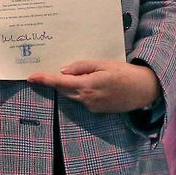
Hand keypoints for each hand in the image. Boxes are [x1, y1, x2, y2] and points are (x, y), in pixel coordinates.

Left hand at [28, 60, 158, 112]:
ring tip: (66, 75)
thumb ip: (82, 66)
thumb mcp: (103, 64)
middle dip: (54, 82)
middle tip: (42, 73)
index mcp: (87, 85)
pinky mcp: (97, 110)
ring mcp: (92, 107)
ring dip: (66, 86)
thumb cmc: (125, 73)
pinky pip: (82, 99)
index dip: (44, 80)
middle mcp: (86, 99)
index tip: (31, 77)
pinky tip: (85, 82)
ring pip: (72, 95)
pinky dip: (78, 91)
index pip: (60, 82)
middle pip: (63, 90)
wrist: (144, 90)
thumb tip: (63, 71)